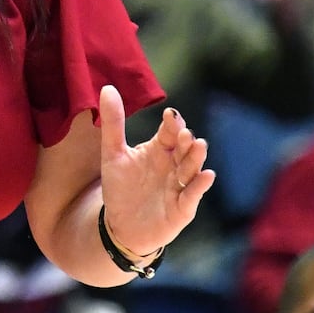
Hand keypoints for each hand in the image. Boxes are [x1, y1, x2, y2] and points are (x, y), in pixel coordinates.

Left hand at [98, 85, 214, 257]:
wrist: (122, 225)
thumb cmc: (120, 187)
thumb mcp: (112, 153)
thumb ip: (113, 122)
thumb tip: (107, 87)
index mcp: (158, 150)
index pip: (168, 133)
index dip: (172, 124)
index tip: (171, 115)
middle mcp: (172, 166)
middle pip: (183, 149)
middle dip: (185, 141)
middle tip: (185, 132)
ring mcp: (180, 186)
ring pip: (191, 169)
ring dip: (196, 158)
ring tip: (199, 145)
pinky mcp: (183, 208)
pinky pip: (193, 194)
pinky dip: (200, 186)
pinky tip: (206, 175)